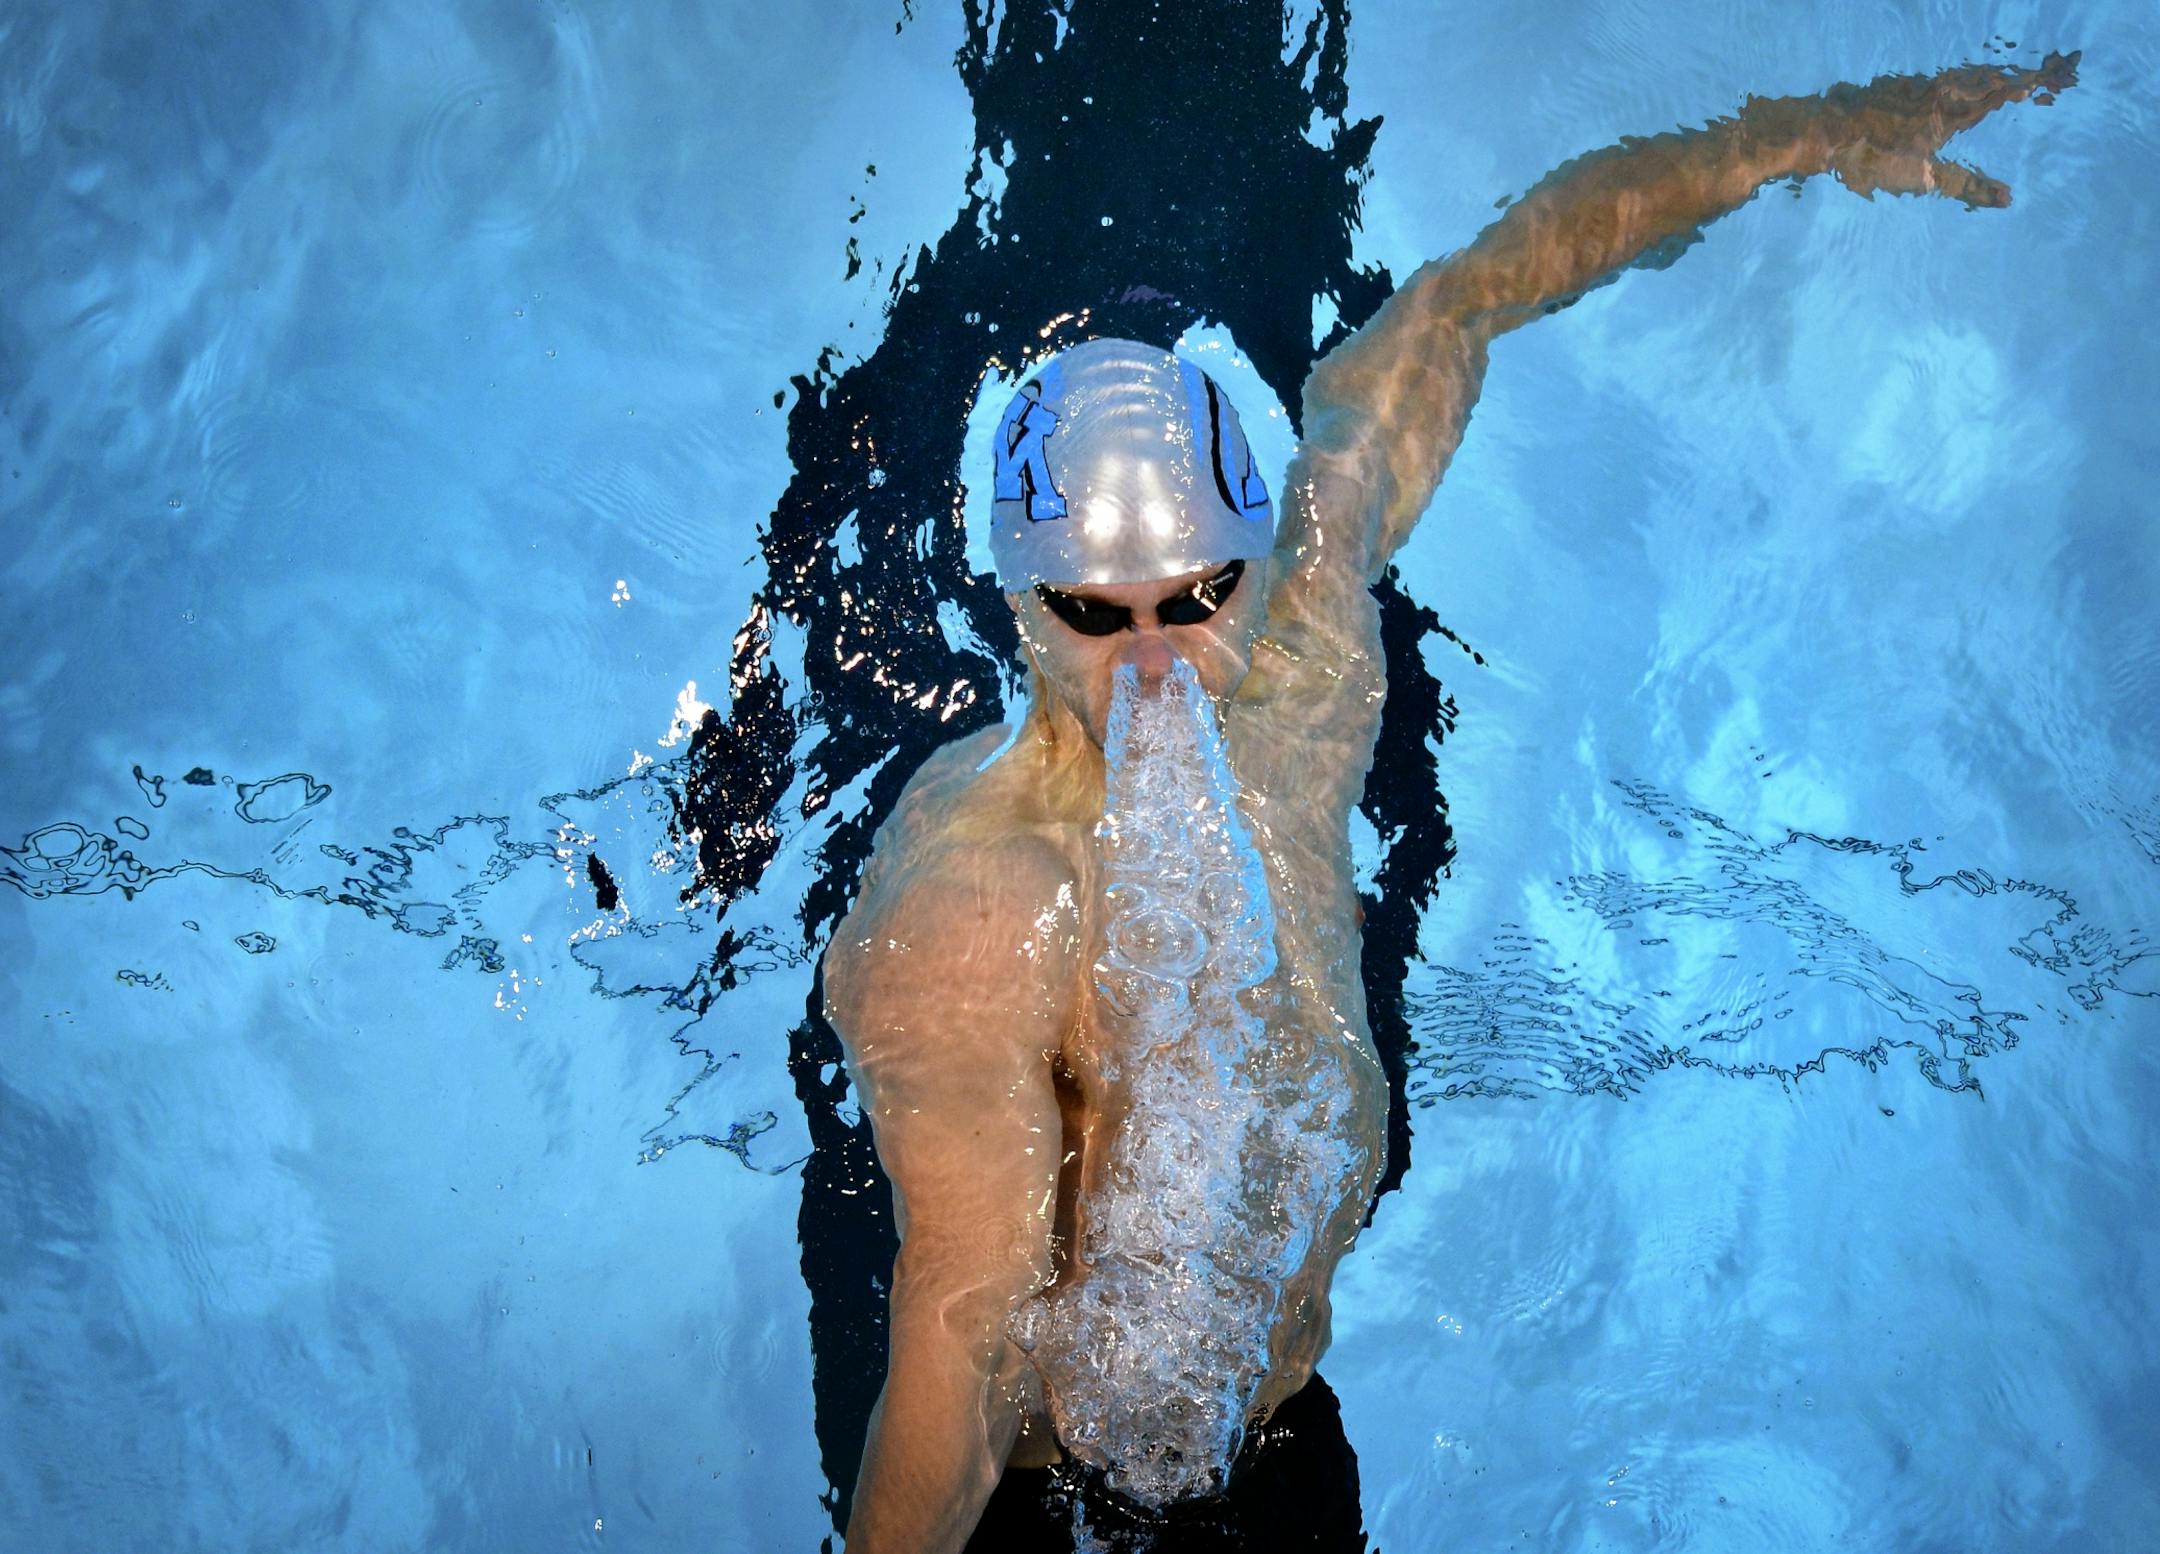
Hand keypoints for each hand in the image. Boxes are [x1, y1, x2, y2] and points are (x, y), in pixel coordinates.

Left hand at [1817, 51, 2078, 208]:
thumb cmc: (1874, 158)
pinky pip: (1928, 84)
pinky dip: (1944, 85)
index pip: (1993, 96)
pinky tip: (1937, 91)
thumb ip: (1966, 187)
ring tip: (1986, 82)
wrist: (1826, 133)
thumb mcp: (1922, 179)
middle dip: (1999, 80)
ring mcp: (1910, 88)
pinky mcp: (1888, 90)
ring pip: (1951, 80)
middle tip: (2019, 76)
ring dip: (1972, 80)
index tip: (2034, 84)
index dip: (2015, 89)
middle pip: (1975, 81)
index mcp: (1949, 111)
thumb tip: (2007, 199)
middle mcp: (1934, 92)